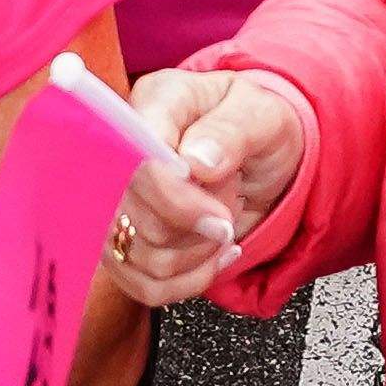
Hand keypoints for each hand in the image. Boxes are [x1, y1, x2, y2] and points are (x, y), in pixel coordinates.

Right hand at [103, 70, 307, 308]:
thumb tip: (197, 161)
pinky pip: (140, 282)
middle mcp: (126, 148)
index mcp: (155, 104)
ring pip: (133, 255)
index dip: (175, 199)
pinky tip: (211, 259)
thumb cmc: (259, 124)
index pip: (136, 160)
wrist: (264, 153)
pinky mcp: (127, 236)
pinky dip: (183, 282)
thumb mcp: (261, 116)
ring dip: (190, 259)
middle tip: (228, 219)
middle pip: (130, 216)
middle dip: (191, 232)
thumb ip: (231, 131)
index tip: (219, 218)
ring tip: (222, 237)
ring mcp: (121, 196)